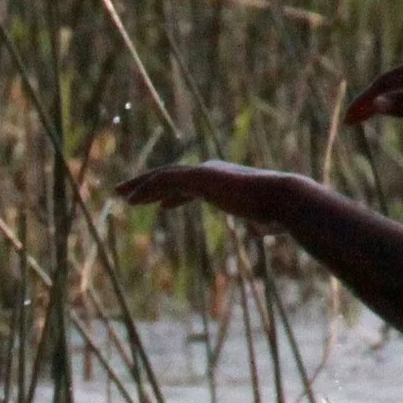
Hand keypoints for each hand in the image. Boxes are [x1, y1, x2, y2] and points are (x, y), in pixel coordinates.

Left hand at [116, 161, 307, 223]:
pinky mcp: (199, 177)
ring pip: (163, 176)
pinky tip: (130, 200)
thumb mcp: (267, 222)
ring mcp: (204, 172)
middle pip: (171, 176)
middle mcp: (211, 171)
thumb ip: (261, 225)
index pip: (192, 185)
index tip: (160, 204)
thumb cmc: (278, 212)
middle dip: (148, 184)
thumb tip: (260, 231)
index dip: (173, 194)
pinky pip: (164, 180)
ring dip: (140, 185)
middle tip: (126, 193)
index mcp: (224, 180)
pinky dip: (146, 189)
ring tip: (119, 195)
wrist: (283, 200)